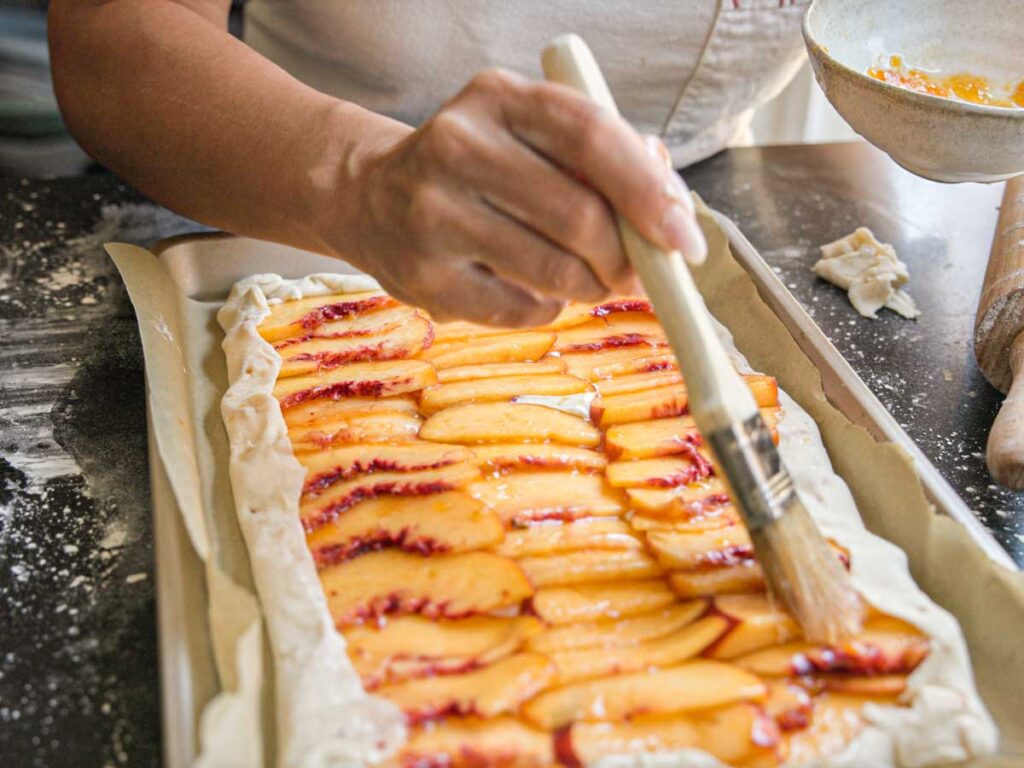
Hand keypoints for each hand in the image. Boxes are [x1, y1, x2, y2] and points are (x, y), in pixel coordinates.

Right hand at [347, 69, 706, 325]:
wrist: (371, 196)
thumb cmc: (478, 165)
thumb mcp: (528, 131)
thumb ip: (602, 151)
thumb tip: (668, 199)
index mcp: (497, 97)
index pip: (591, 136)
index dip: (648, 191)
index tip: (683, 238)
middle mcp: (457, 147)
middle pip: (578, 216)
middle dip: (624, 256)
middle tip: (635, 271)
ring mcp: (433, 215)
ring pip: (553, 270)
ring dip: (591, 287)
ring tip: (589, 280)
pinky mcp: (423, 276)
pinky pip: (520, 310)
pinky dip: (549, 308)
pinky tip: (538, 291)